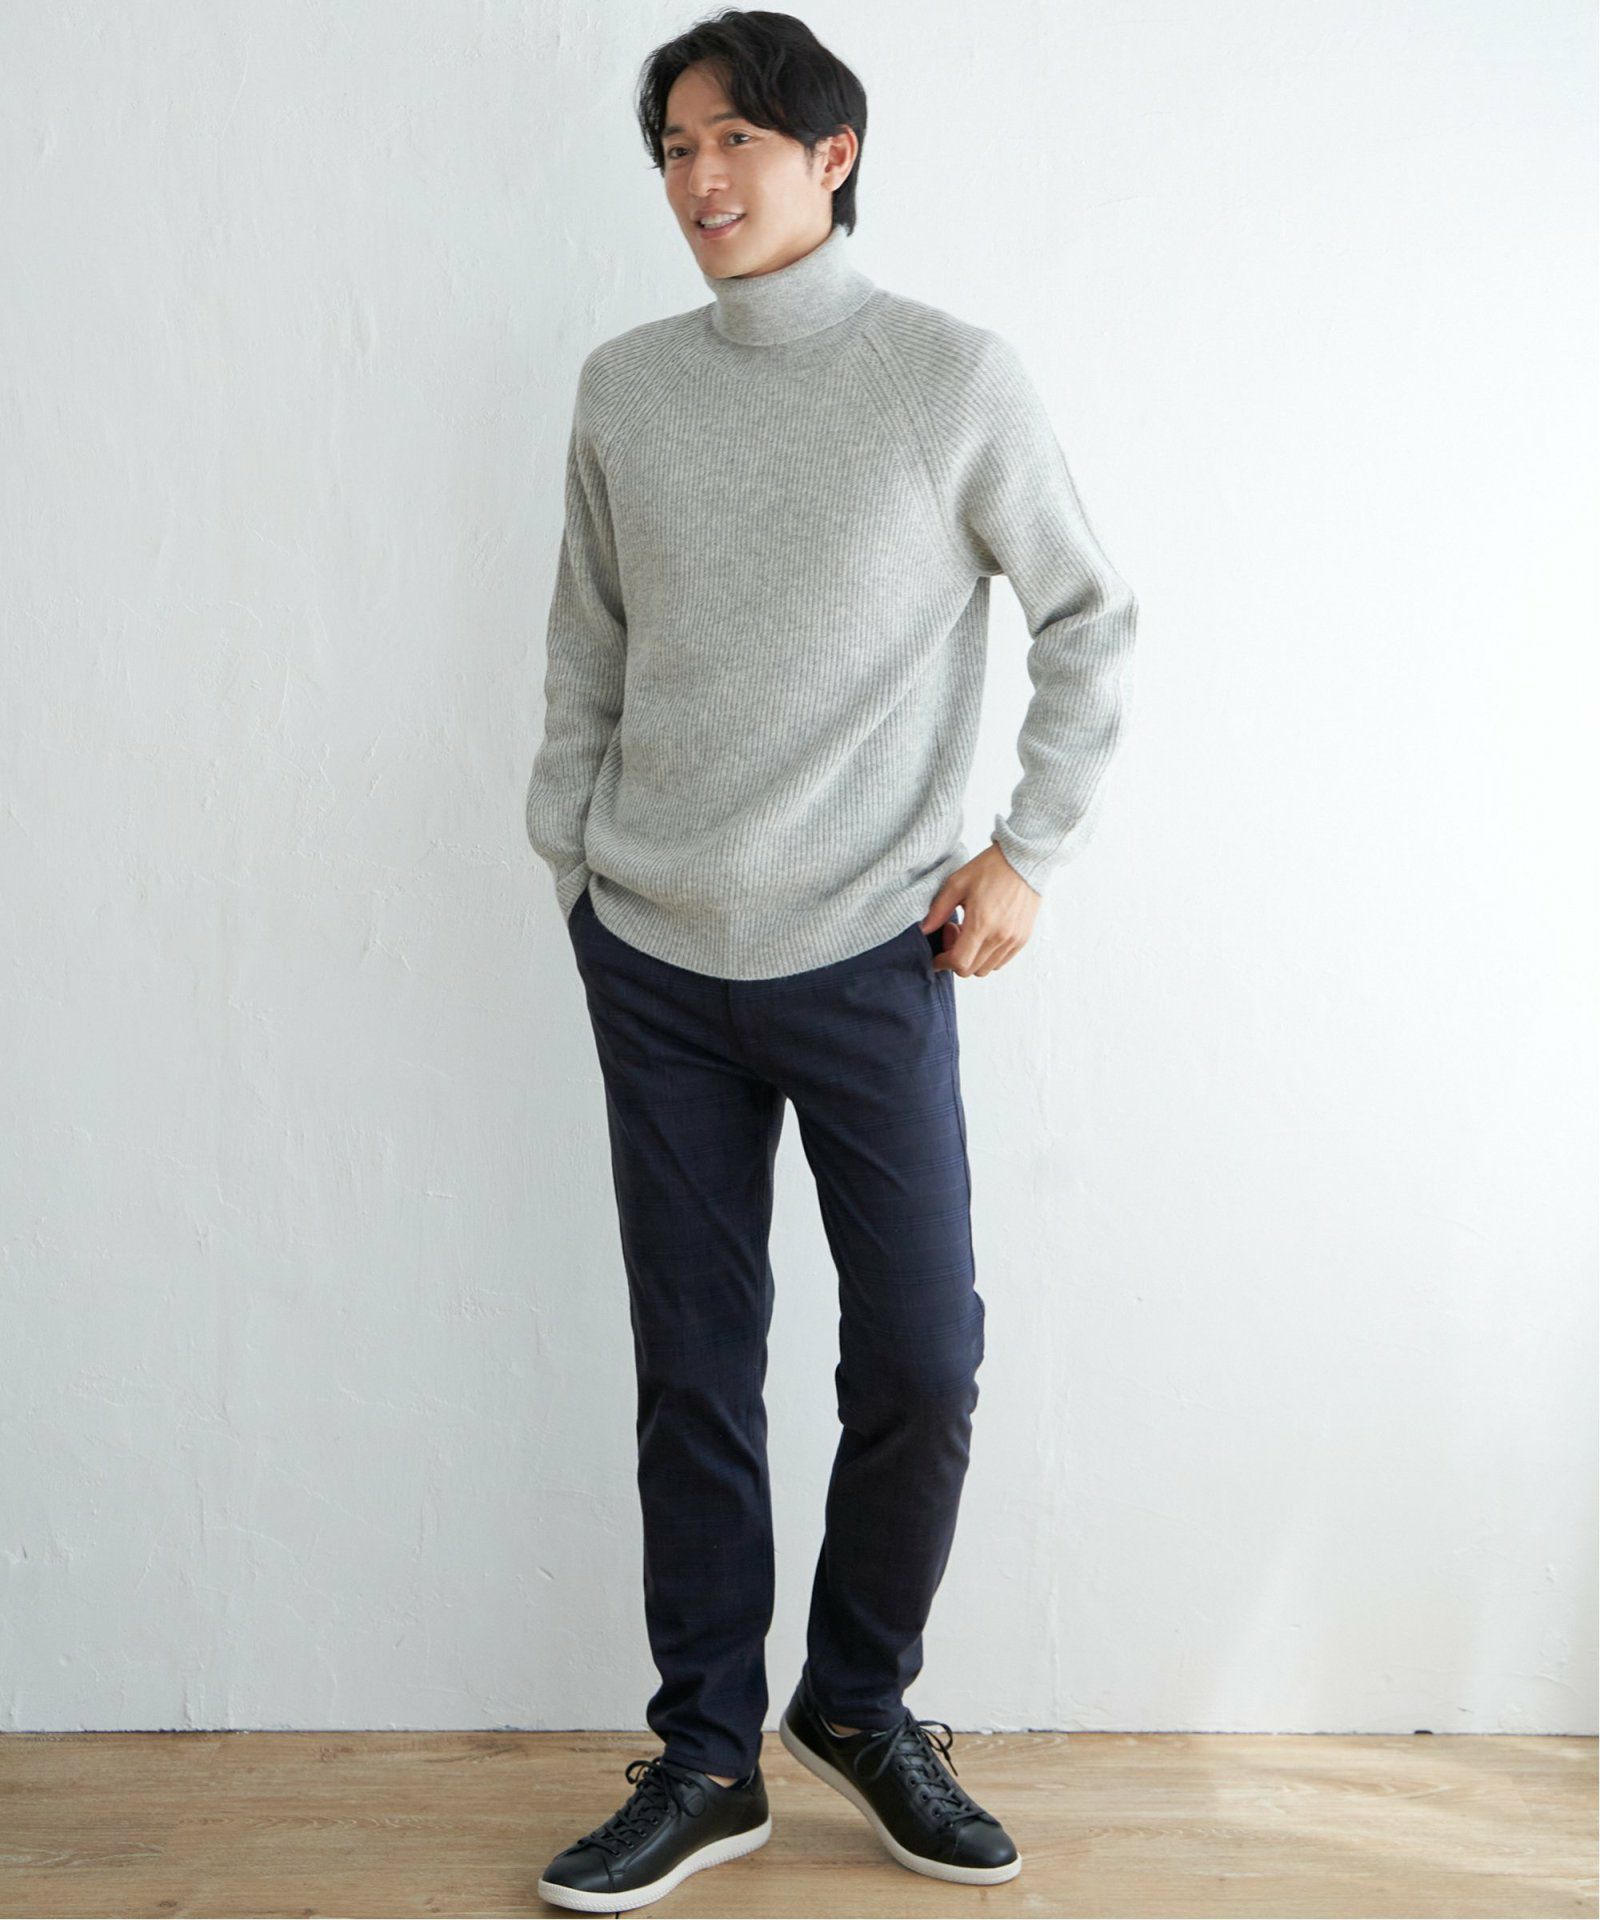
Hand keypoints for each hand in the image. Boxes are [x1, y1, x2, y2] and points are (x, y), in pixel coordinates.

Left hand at [919, 842, 1039, 976]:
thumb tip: (924, 930)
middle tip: (954, 933)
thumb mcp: (956, 884)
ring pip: (986, 968)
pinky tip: (984, 933)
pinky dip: (988, 955)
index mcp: (982, 924)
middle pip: (971, 970)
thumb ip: (938, 911)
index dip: (943, 962)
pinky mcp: (1023, 938)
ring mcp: (1014, 939)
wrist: (1023, 859)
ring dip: (973, 957)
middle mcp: (1000, 936)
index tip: (938, 954)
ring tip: (970, 932)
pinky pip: (1001, 961)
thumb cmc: (990, 868)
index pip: (959, 962)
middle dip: (956, 958)